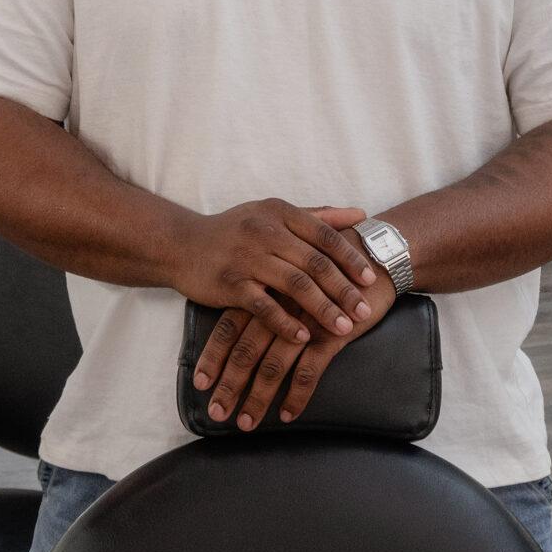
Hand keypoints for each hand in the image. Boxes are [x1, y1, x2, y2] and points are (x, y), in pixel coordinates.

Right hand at [172, 200, 376, 345]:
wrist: (181, 244)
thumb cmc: (235, 230)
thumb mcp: (273, 214)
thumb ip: (317, 216)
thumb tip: (360, 214)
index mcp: (280, 213)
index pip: (324, 235)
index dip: (350, 258)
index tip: (370, 279)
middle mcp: (265, 232)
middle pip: (315, 263)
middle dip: (343, 290)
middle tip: (363, 311)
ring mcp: (247, 258)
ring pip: (295, 286)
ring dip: (322, 309)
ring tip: (343, 328)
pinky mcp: (230, 284)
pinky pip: (264, 307)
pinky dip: (286, 324)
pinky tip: (304, 338)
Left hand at [193, 208, 396, 430]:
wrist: (375, 257)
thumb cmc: (331, 268)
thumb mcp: (293, 278)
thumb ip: (270, 298)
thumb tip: (245, 326)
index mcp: (266, 290)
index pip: (230, 325)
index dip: (214, 355)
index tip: (201, 383)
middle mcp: (280, 306)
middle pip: (246, 350)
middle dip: (229, 384)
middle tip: (217, 412)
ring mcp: (305, 320)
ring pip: (273, 365)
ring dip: (258, 397)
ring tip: (247, 422)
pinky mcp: (331, 333)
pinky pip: (309, 370)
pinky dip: (296, 395)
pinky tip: (288, 415)